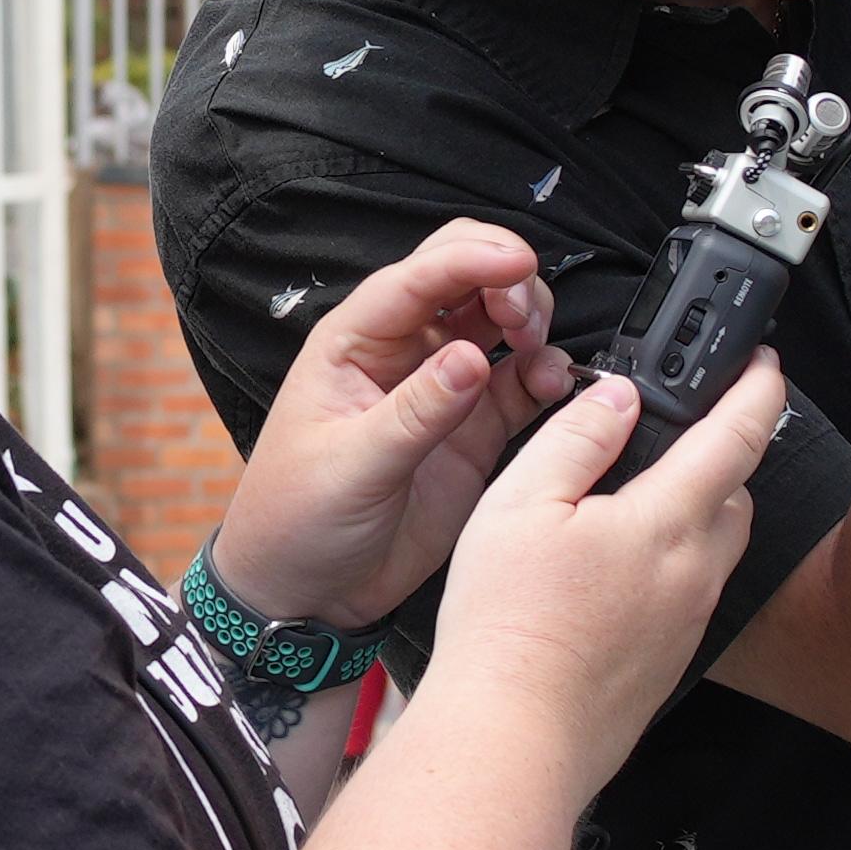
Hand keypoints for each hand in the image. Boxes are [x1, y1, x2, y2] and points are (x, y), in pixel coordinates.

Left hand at [209, 220, 578, 631]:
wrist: (306, 590)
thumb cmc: (296, 520)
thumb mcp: (351, 466)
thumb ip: (415, 413)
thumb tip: (471, 358)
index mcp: (354, 343)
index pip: (418, 276)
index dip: (471, 259)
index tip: (518, 264)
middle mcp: (401, 353)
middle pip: (466, 278)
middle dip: (507, 280)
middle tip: (526, 321)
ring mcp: (442, 388)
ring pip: (500, 322)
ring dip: (531, 321)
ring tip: (539, 354)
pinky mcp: (474, 429)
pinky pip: (520, 383)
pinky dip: (545, 374)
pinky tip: (554, 385)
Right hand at [420, 355, 784, 770]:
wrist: (515, 737)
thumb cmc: (509, 626)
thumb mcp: (520, 504)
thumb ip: (578, 438)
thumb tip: (618, 398)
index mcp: (667, 523)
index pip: (739, 436)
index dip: (760, 388)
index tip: (765, 363)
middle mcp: (695, 573)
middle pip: (737, 496)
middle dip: (722, 456)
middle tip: (681, 434)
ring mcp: (688, 623)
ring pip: (715, 549)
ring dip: (698, 513)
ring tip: (637, 504)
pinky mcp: (671, 661)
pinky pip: (690, 595)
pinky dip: (671, 566)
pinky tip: (614, 576)